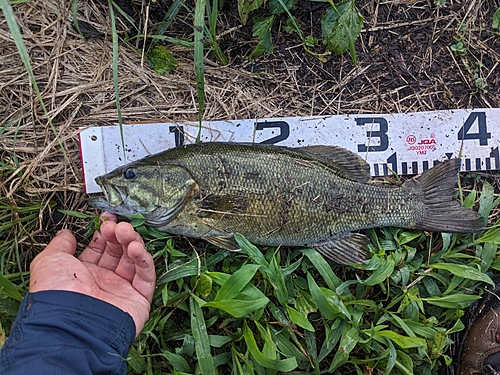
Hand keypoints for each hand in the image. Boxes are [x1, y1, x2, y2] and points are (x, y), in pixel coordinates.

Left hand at [29, 213, 155, 336]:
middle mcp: (103, 282)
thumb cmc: (57, 291)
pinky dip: (145, 260)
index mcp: (83, 273)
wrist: (70, 322)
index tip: (107, 218)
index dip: (104, 232)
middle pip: (118, 252)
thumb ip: (60, 244)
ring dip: (132, 243)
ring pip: (134, 261)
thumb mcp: (50, 260)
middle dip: (119, 235)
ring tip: (126, 232)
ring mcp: (122, 291)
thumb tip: (66, 233)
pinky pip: (147, 277)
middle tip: (117, 225)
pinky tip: (137, 248)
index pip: (100, 248)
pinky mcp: (139, 300)